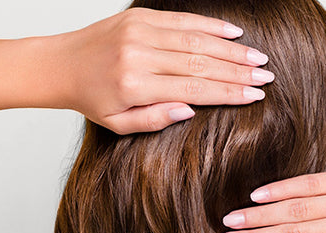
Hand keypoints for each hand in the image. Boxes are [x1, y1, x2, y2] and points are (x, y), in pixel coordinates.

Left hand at [44, 7, 273, 133]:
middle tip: (266, 76)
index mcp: (135, 86)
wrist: (59, 65)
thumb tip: (192, 110)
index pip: (194, 88)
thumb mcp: (119, 124)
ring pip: (196, 39)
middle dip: (238, 71)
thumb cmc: (91, 98)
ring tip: (257, 58)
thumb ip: (156, 119)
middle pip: (201, 62)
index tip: (255, 95)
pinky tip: (233, 33)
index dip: (228, 92)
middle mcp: (138, 55)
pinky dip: (210, 25)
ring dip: (231, 49)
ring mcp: (139, 32)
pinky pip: (181, 20)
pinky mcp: (139, 16)